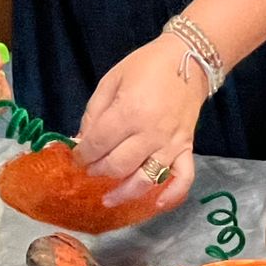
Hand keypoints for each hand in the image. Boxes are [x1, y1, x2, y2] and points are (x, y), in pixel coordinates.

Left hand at [75, 33, 206, 210]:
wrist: (188, 60)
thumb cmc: (146, 67)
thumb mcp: (111, 80)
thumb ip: (94, 112)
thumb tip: (81, 141)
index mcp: (129, 112)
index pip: (98, 144)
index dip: (83, 155)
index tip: (77, 157)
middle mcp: (150, 133)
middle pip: (118, 166)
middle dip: (99, 171)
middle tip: (92, 170)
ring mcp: (170, 144)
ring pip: (145, 179)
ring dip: (124, 193)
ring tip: (109, 199)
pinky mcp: (186, 149)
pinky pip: (183, 179)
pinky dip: (172, 196)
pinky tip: (158, 205)